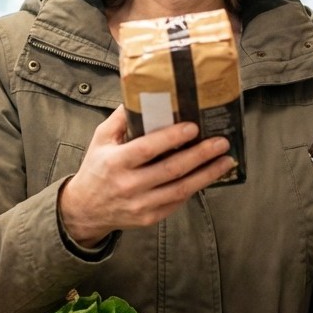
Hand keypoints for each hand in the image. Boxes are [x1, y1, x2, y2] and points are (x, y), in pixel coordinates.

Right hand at [59, 106, 234, 246]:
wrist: (86, 209)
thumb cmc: (96, 168)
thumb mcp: (101, 139)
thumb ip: (121, 118)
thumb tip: (143, 94)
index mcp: (116, 162)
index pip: (147, 148)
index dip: (172, 137)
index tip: (193, 127)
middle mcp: (128, 185)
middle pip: (171, 170)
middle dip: (200, 155)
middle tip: (221, 142)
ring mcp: (140, 204)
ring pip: (181, 189)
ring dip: (207, 174)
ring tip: (225, 160)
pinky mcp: (149, 218)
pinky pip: (177, 202)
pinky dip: (195, 188)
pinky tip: (208, 175)